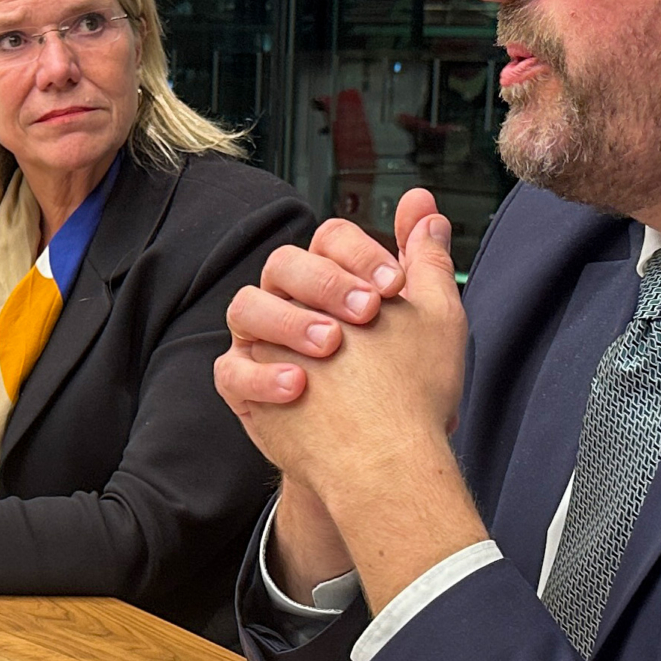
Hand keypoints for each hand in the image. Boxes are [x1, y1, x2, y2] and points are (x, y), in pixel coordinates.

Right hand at [219, 196, 432, 406]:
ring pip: (247, 305)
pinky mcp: (245, 386)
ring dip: (289, 320)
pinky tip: (298, 386)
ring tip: (330, 345)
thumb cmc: (406, 385)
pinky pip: (230, 370)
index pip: (331, 240)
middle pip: (284, 263)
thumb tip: (423, 202)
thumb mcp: (430, 320)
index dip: (361, 255)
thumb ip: (425, 260)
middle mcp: (292, 302)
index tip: (394, 286)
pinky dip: (260, 375)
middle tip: (366, 313)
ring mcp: (263, 342)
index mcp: (334, 280)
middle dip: (325, 282)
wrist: (383, 458)